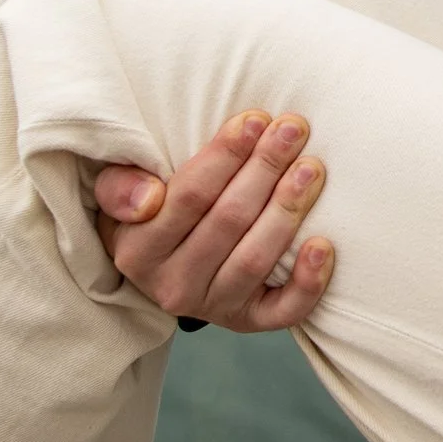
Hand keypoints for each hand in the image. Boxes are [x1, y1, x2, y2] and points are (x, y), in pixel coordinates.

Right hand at [94, 110, 333, 332]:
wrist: (162, 271)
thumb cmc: (148, 215)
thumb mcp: (118, 196)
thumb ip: (119, 186)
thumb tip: (148, 197)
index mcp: (137, 250)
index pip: (188, 197)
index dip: (224, 157)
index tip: (255, 120)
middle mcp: (171, 284)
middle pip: (228, 220)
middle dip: (265, 169)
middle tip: (293, 129)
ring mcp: (213, 306)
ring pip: (255, 258)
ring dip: (287, 209)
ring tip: (312, 168)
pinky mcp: (248, 321)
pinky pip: (282, 311)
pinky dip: (307, 282)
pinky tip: (324, 246)